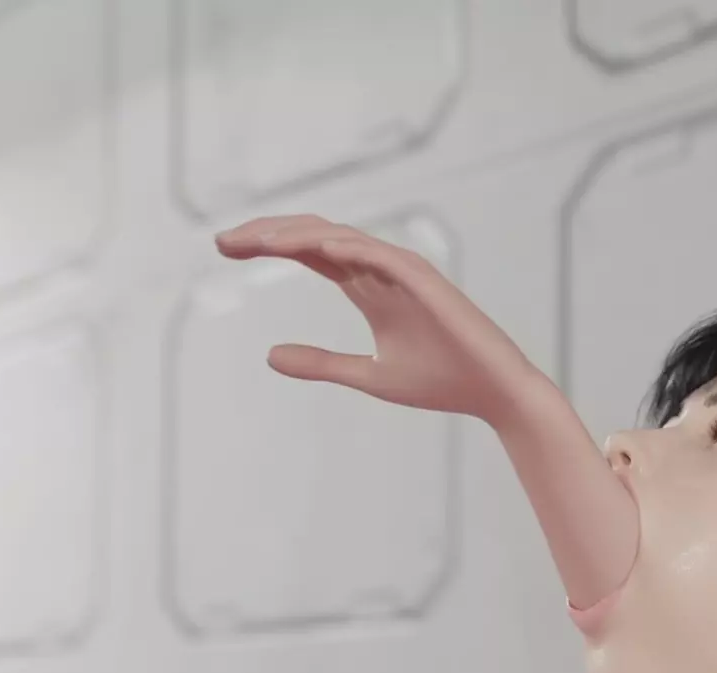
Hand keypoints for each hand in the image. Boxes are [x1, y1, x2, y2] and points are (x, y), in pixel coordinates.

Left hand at [214, 215, 542, 424]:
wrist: (494, 394)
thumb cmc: (441, 382)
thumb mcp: (367, 375)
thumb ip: (321, 363)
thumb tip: (269, 355)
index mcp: (368, 289)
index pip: (309, 252)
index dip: (267, 245)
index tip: (224, 249)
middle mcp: (382, 271)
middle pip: (316, 236)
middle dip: (269, 233)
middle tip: (222, 240)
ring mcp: (405, 272)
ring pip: (344, 238)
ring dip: (301, 235)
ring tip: (260, 241)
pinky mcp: (428, 281)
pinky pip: (383, 255)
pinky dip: (351, 247)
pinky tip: (317, 247)